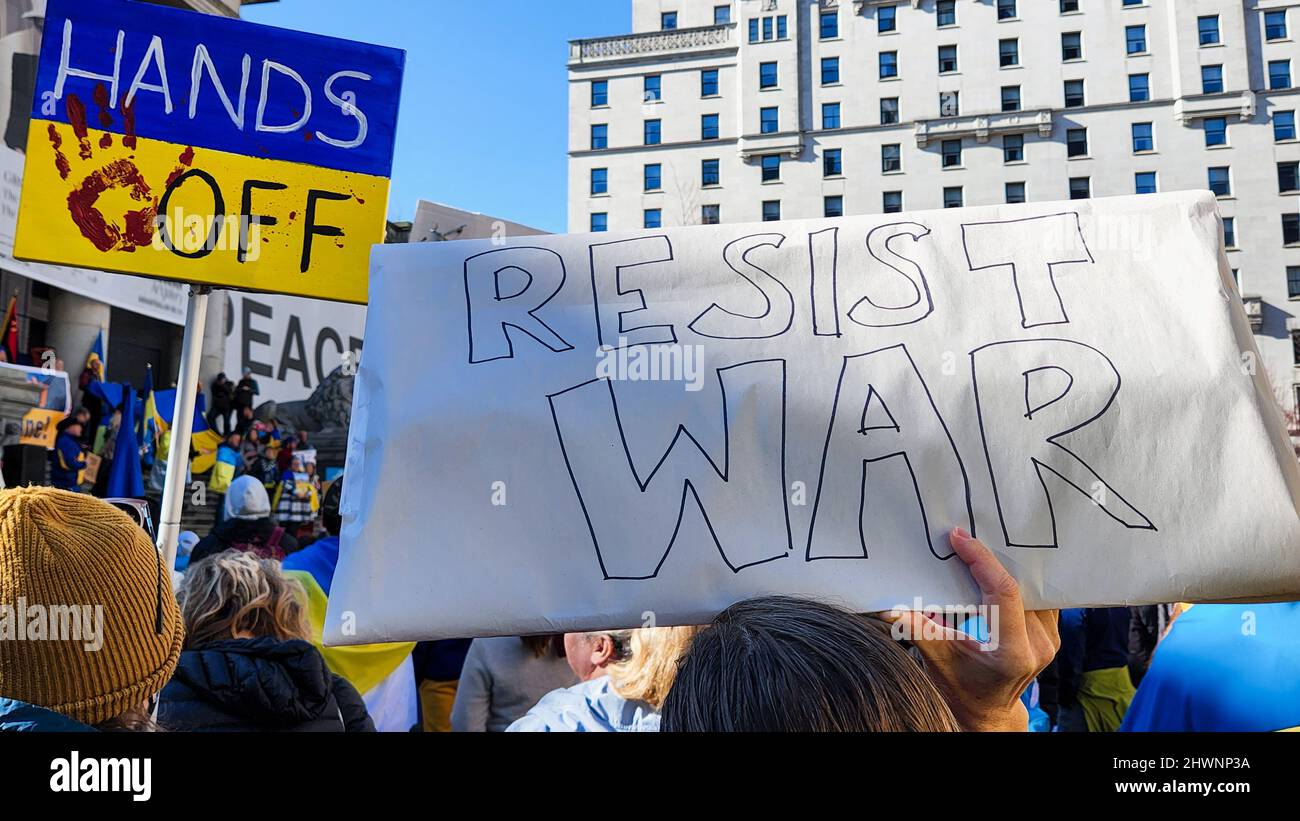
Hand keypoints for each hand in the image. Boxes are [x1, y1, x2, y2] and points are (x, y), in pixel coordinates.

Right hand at [880, 527, 1059, 731]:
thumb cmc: (959, 688)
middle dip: (992, 557)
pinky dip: (1018, 578)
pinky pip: (1038, 595)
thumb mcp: (936, 659)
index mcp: (1012, 652)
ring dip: (1007, 565)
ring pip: (1032, 586)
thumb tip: (886, 606)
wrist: (987, 712)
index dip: (981, 561)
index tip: (958, 538)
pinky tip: (998, 564)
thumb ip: (915, 630)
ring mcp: (1049, 640)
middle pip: (1020, 585)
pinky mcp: (1051, 634)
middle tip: (967, 534)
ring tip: (981, 544)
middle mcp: (1038, 645)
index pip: (1003, 592)